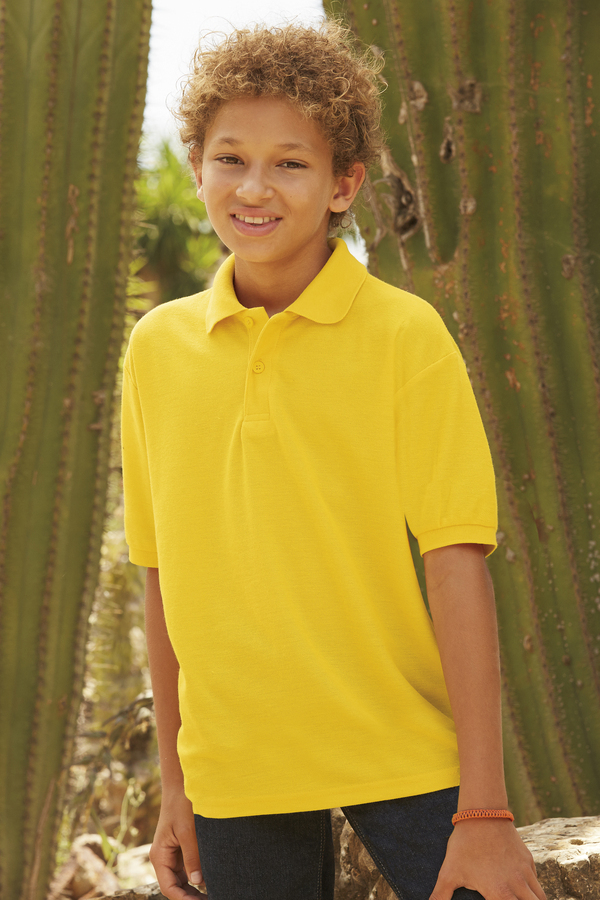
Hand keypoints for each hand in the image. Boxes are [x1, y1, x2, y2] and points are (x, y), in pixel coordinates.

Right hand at [149, 790, 204, 898]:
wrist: (181, 785)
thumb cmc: (181, 805)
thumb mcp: (188, 831)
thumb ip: (192, 856)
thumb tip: (197, 881)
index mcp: (159, 856)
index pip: (169, 887)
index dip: (183, 899)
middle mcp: (164, 858)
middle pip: (176, 886)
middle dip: (191, 896)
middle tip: (212, 898)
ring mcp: (172, 854)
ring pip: (183, 879)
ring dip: (195, 888)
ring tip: (213, 893)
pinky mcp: (181, 848)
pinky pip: (188, 868)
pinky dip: (198, 876)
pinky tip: (211, 880)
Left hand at [429, 818, 546, 899]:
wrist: (482, 813)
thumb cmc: (465, 844)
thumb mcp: (449, 871)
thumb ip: (440, 894)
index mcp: (499, 893)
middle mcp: (517, 885)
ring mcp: (525, 871)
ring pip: (540, 898)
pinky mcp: (528, 860)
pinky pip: (536, 881)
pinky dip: (534, 889)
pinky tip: (523, 890)